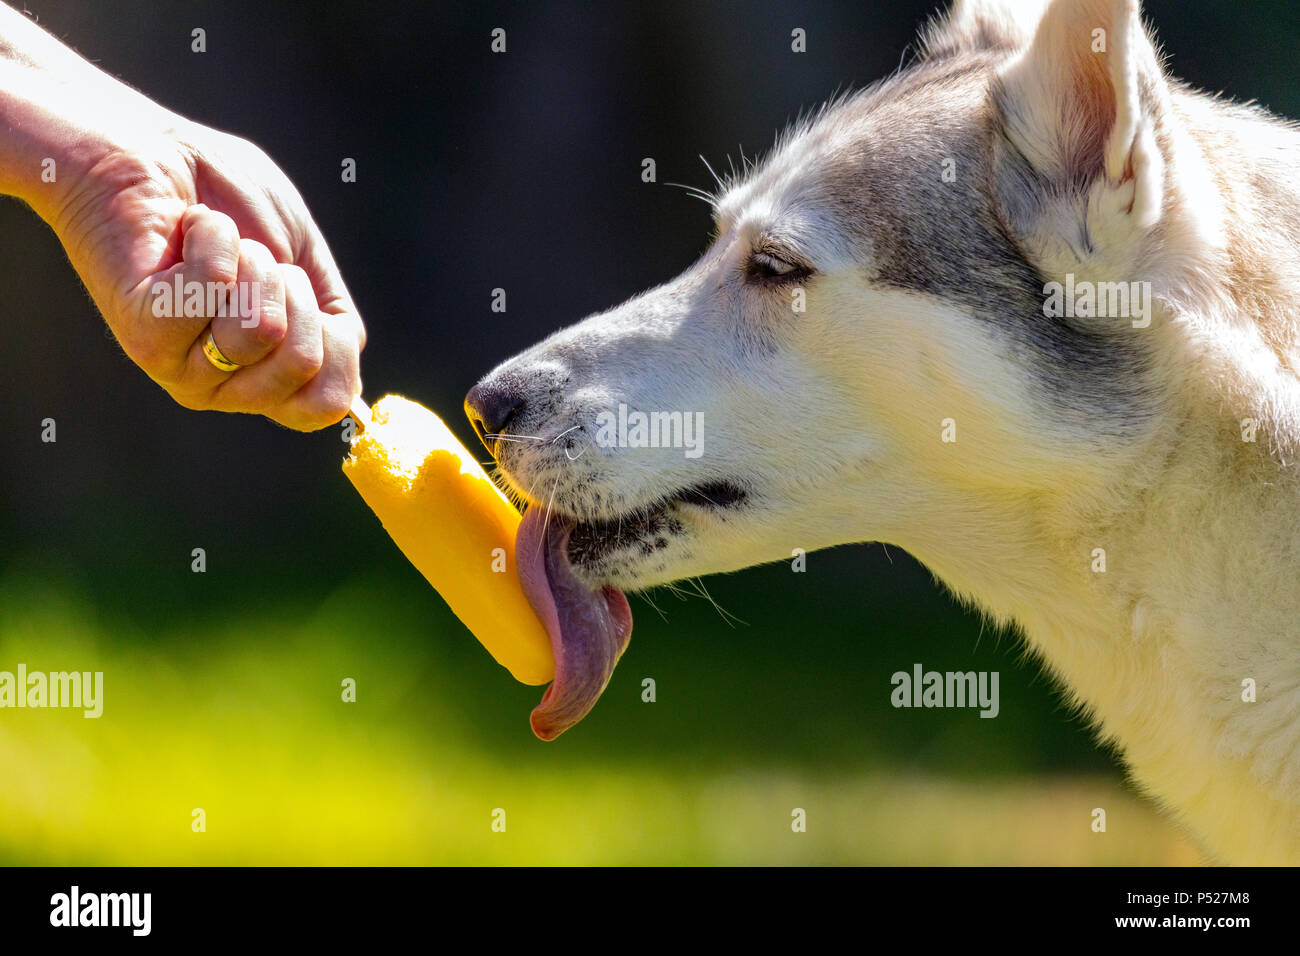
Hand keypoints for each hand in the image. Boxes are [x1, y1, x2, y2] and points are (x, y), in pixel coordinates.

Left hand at [50, 121, 365, 430]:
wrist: (151, 154)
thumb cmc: (228, 201)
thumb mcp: (307, 266)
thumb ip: (335, 329)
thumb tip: (357, 404)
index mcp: (264, 376)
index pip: (326, 404)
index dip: (336, 347)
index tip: (303, 291)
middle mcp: (223, 386)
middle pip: (303, 365)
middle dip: (292, 289)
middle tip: (251, 260)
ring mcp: (183, 367)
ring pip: (262, 329)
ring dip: (251, 262)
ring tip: (214, 245)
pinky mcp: (147, 334)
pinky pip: (214, 291)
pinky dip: (213, 240)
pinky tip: (185, 234)